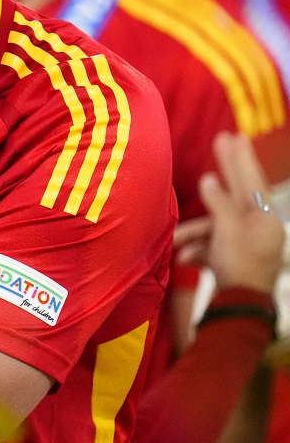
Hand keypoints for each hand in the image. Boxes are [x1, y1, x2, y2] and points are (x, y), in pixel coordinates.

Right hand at [186, 132, 284, 293]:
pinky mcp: (232, 254)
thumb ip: (219, 203)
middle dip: (226, 170)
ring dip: (194, 233)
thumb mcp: (227, 231)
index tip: (234, 136)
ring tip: (177, 242)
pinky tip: (185, 257)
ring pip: (216, 224)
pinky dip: (197, 248)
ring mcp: (245, 240)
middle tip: (223, 139)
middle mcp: (258, 226)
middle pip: (239, 192)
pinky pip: (211, 242)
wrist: (239, 306)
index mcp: (265, 218)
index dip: (240, 158)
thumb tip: (208, 178)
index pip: (251, 181)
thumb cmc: (238, 266)